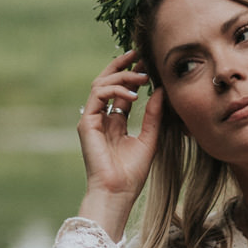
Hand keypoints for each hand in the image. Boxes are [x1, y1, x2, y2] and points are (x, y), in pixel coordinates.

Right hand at [76, 50, 164, 239]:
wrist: (118, 192)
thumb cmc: (133, 173)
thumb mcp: (150, 139)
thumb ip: (154, 115)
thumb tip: (160, 90)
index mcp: (115, 122)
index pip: (121, 91)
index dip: (132, 75)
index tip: (147, 63)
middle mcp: (102, 118)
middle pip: (107, 82)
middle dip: (122, 66)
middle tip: (140, 54)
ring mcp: (92, 120)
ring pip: (100, 84)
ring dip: (121, 76)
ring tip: (141, 76)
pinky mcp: (86, 123)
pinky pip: (97, 95)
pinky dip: (114, 90)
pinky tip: (132, 94)